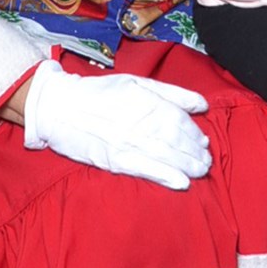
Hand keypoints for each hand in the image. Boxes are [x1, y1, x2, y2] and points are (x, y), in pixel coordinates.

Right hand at [22, 59, 211, 189]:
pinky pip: (146, 169)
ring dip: (187, 166)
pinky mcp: (115, 159)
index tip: (204, 141)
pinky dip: (166, 177)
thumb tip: (202, 104)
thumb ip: (172, 93)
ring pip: (167, 156)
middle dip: (195, 152)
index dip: (195, 133)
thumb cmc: (100, 93)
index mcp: (147, 100)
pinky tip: (182, 183)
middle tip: (206, 160)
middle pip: (177, 139)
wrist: (60, 107)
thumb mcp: (137, 83)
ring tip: (200, 171)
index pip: (180, 120)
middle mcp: (141, 121)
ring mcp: (128, 141)